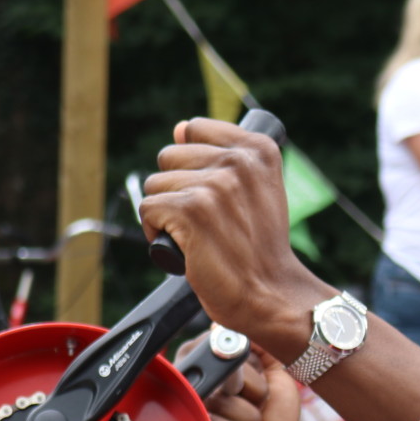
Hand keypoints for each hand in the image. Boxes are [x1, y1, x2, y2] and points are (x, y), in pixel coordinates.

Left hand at [141, 119, 331, 335]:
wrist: (271, 292)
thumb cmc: (259, 246)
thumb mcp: (256, 189)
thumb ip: (221, 155)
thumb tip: (178, 128)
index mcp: (258, 149)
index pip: (194, 129)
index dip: (195, 163)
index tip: (216, 193)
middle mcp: (238, 160)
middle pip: (170, 155)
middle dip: (178, 187)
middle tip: (208, 219)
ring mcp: (215, 185)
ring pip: (155, 184)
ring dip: (168, 212)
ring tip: (198, 234)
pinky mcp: (190, 210)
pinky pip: (148, 209)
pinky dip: (156, 233)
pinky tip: (185, 247)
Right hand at [200, 346, 308, 420]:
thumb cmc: (274, 408)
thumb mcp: (274, 367)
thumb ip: (258, 343)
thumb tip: (229, 323)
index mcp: (209, 361)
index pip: (221, 346)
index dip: (247, 367)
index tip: (252, 380)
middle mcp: (194, 381)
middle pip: (227, 371)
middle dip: (254, 390)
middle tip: (255, 402)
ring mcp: (193, 408)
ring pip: (225, 400)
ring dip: (250, 416)